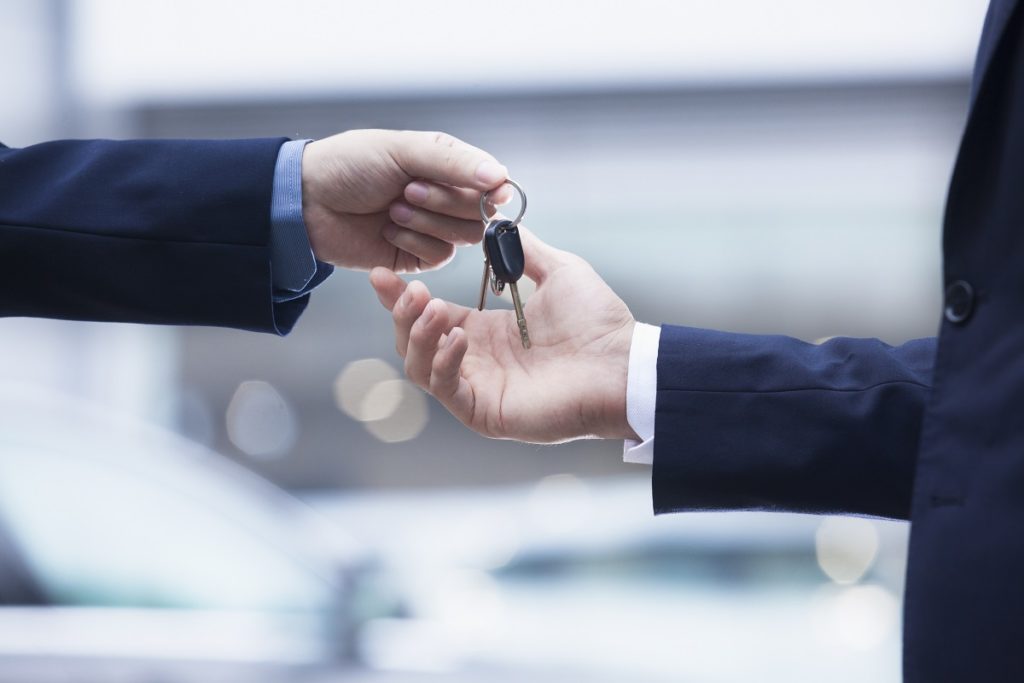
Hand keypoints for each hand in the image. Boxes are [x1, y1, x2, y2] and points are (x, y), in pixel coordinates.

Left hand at [302, 129, 511, 271]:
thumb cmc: (350, 164)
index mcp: (446, 165)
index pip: (491, 180)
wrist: (307, 202)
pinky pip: (440, 257)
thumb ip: (453, 163)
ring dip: (428, 221)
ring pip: (464, 236)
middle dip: (445, 202)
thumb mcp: (403, 150)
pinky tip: (388, 229)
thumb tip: (500, 176)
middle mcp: (445, 196)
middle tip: (406, 190)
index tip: (491, 192)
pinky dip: (415, 242)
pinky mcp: (416, 256)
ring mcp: (433, 227)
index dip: (492, 189)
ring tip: (393, 209)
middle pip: (481, 211)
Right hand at [370, 229, 638, 442]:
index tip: (382, 272)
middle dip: (401, 313)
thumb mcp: (558, 272)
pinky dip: (441, 362)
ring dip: (417, 336)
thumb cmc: (599, 322)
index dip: (401, 295)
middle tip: (410, 289)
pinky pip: (445, 390)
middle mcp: (475, 360)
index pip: (428, 314)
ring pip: (419, 367)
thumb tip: (498, 219)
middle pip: (413, 341)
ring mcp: (478, 388)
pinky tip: (456, 337)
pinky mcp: (485, 412)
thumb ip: (523, 250)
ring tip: (431, 309)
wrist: (624, 363)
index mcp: (486, 332)